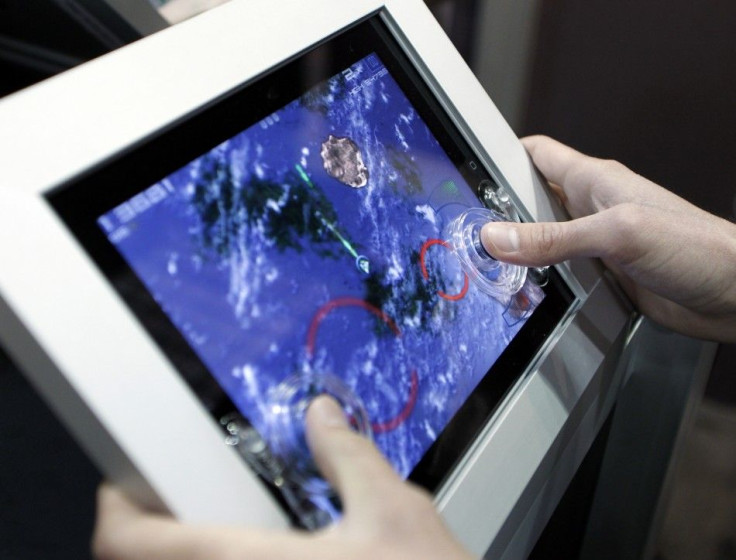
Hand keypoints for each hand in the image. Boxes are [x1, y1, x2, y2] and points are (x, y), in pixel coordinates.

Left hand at [93, 396, 474, 559]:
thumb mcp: (394, 513)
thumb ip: (349, 457)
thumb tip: (322, 419)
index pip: (132, 545)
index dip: (116, 507)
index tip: (126, 484)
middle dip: (152, 527)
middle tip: (173, 495)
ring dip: (182, 547)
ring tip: (214, 517)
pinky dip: (216, 559)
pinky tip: (258, 545)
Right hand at [481, 135, 735, 342]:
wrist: (735, 293)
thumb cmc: (697, 248)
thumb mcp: (617, 234)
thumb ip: (554, 238)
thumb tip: (500, 237)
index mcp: (596, 181)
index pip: (538, 154)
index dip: (502, 156)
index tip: (470, 170)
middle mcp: (593, 209)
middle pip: (532, 202)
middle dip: (500, 215)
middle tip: (472, 233)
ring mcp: (597, 243)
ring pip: (542, 241)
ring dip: (519, 254)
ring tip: (492, 268)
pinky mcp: (604, 275)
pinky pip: (560, 273)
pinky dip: (540, 282)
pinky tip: (528, 294)